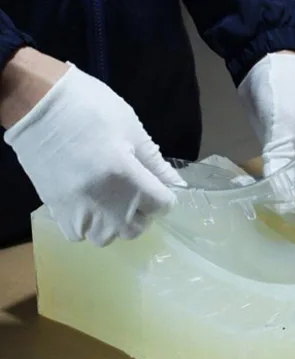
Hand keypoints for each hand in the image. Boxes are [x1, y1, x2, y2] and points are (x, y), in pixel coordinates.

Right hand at [1, 48, 184, 246]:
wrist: (37, 104)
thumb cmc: (90, 109)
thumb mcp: (132, 129)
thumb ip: (155, 163)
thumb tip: (175, 184)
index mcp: (126, 178)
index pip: (161, 205)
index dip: (165, 195)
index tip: (157, 184)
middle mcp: (103, 202)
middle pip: (136, 227)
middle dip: (143, 212)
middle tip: (136, 190)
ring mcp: (77, 209)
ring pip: (108, 236)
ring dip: (116, 223)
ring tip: (112, 199)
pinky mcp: (56, 209)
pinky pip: (79, 234)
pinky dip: (88, 225)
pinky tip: (90, 204)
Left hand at [237, 52, 294, 203]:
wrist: (266, 64)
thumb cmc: (283, 94)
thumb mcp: (280, 131)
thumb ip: (279, 164)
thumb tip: (278, 197)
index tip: (286, 207)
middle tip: (276, 210)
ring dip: (288, 193)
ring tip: (269, 204)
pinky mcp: (288, 148)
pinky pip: (287, 172)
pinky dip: (279, 182)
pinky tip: (266, 190)